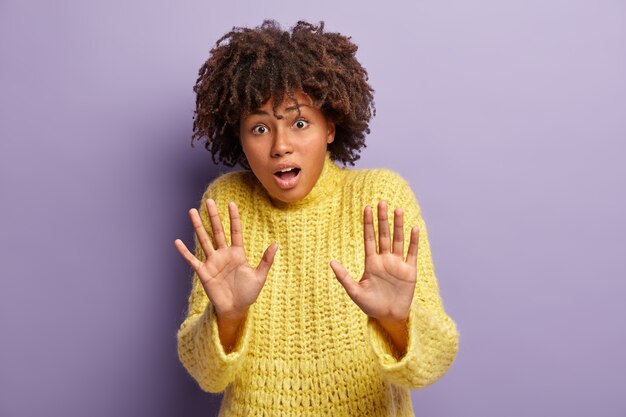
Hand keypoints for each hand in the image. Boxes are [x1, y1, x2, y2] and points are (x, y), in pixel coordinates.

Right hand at [174, 199, 277, 319]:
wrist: (235, 309)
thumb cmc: (248, 293)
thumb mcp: (259, 276)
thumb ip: (266, 260)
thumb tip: (276, 244)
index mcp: (238, 253)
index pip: (235, 231)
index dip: (233, 218)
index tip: (231, 203)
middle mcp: (224, 254)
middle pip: (217, 231)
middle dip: (213, 216)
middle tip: (209, 201)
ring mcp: (212, 262)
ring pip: (204, 240)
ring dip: (198, 226)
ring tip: (191, 212)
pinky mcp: (204, 272)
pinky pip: (192, 260)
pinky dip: (184, 252)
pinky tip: (177, 242)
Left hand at [330, 200, 418, 321]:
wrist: (389, 317)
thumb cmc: (371, 305)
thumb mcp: (355, 292)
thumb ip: (344, 277)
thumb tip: (331, 262)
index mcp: (371, 262)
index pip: (369, 238)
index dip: (368, 224)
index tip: (367, 208)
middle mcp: (385, 260)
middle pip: (384, 235)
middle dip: (382, 219)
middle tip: (382, 202)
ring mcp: (398, 264)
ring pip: (398, 240)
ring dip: (398, 226)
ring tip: (398, 210)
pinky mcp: (409, 272)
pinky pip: (412, 254)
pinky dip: (413, 242)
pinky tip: (414, 229)